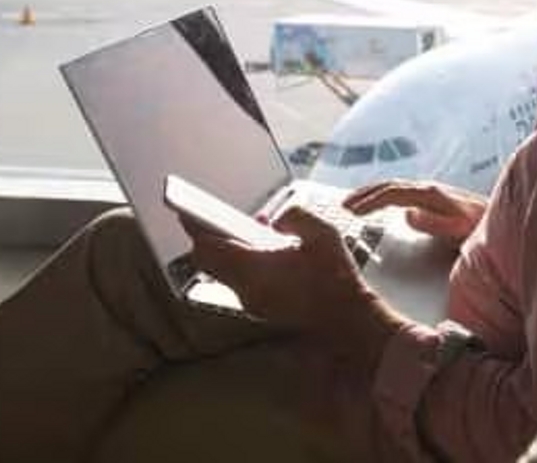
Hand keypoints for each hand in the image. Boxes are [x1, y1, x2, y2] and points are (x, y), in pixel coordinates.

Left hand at [175, 206, 404, 368]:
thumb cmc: (337, 282)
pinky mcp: (262, 310)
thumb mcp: (324, 235)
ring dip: (228, 252)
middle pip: (209, 262)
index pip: (207, 248)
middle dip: (210, 239)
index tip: (187, 212)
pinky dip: (244, 266)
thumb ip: (296, 217)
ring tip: (247, 235)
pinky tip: (266, 256)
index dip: (195, 227)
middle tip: (216, 221)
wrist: (348, 324)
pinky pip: (240, 283)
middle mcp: (245, 289)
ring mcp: (252, 303)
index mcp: (253, 269)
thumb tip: (280, 219)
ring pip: (224, 273)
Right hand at [343, 179, 488, 239]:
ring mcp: (430, 192)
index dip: (371, 201)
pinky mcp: (433, 199)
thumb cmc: (479, 228)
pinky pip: (401, 193)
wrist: (498, 222)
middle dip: (364, 194)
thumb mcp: (459, 229)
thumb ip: (436, 224)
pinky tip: (378, 206)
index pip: (392, 192)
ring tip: (352, 204)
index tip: (352, 212)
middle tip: (342, 206)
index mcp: (431, 194)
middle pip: (389, 185)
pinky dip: (383, 197)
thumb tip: (408, 214)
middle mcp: (429, 189)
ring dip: (371, 194)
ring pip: (394, 187)